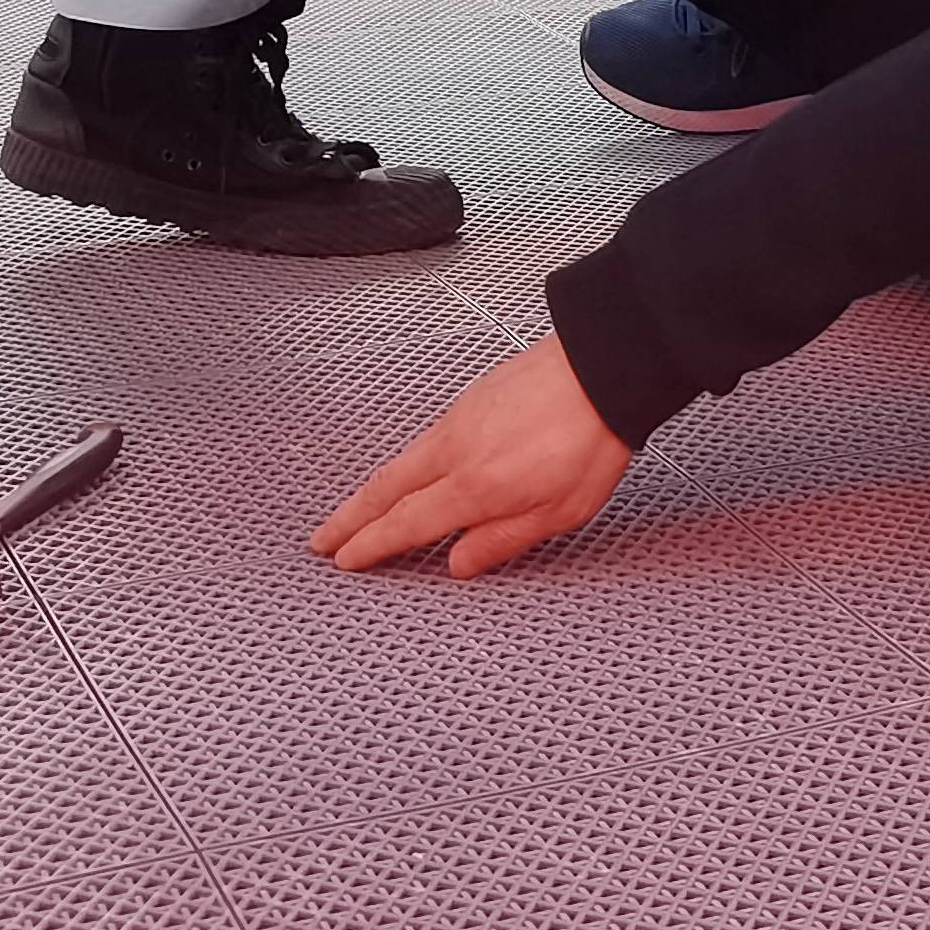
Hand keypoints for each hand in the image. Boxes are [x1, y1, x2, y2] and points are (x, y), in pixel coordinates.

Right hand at [312, 333, 635, 578]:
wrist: (607, 365)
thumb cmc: (593, 437)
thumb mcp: (559, 512)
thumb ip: (503, 540)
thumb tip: (458, 564)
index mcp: (473, 486)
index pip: (405, 524)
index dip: (369, 546)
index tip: (345, 560)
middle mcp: (456, 448)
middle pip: (384, 489)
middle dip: (349, 519)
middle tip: (322, 540)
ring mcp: (461, 417)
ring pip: (402, 461)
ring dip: (371, 490)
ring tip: (354, 511)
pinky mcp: (473, 396)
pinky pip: (424, 439)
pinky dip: (402, 463)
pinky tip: (409, 470)